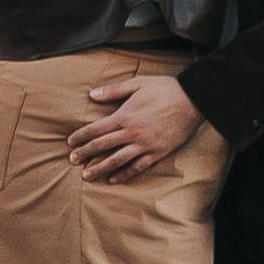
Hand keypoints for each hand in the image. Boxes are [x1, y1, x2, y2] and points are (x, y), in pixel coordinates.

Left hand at [73, 71, 207, 182]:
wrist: (192, 101)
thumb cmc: (164, 89)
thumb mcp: (137, 84)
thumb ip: (114, 90)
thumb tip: (92, 94)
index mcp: (124, 116)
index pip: (96, 129)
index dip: (81, 136)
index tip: (70, 142)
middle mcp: (132, 133)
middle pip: (102, 146)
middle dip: (85, 154)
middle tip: (72, 161)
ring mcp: (145, 145)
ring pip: (117, 160)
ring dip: (100, 168)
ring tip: (87, 176)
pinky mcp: (157, 153)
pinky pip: (138, 167)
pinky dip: (125, 174)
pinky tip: (114, 179)